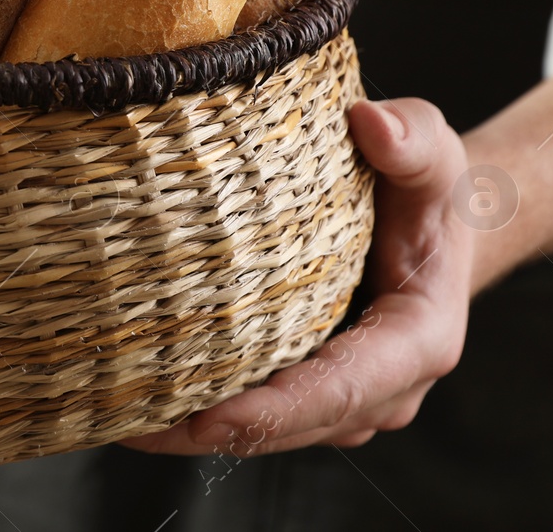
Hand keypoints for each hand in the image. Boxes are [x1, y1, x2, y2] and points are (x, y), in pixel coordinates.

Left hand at [119, 97, 473, 455]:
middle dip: (211, 431)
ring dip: (193, 431)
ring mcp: (346, 397)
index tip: (207, 421)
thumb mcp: (431, 151)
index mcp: (417, 341)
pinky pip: (258, 413)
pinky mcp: (309, 388)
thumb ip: (410, 138)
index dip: (273, 410)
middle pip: (292, 425)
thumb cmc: (427, 185)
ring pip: (268, 431)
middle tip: (128, 425)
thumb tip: (370, 121)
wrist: (436, 222)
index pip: (342, 389)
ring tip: (116, 420)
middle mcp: (384, 387)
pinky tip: (136, 403)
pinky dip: (199, 412)